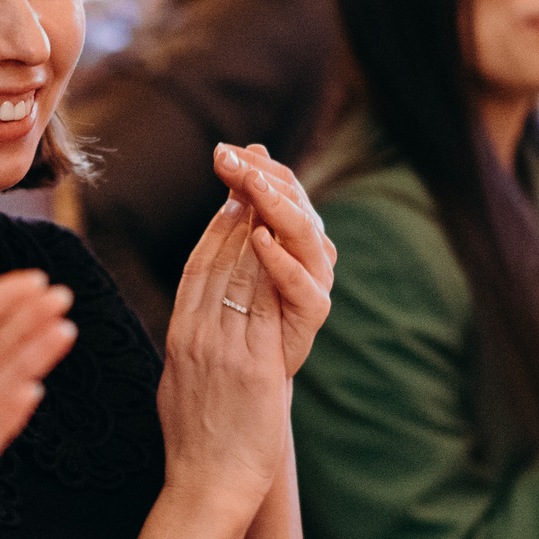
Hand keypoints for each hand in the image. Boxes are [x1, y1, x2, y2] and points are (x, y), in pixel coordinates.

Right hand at [158, 186, 293, 514]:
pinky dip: (269, 266)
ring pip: (240, 272)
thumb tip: (194, 325)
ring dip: (256, 227)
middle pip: (217, 260)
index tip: (232, 202)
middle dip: (237, 214)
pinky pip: (263, 304)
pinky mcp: (254, 367)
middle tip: (255, 179)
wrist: (205, 487)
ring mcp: (223, 350)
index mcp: (178, 339)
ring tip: (271, 196)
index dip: (214, 230)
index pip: (196, 270)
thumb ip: (190, 347)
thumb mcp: (179, 383)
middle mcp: (196, 336)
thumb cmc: (196, 445)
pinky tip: (279, 240)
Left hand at [212, 142, 332, 375]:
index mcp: (293, 233)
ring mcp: (316, 280)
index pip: (280, 186)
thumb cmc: (240, 324)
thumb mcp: (235, 262)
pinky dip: (280, 259)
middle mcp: (311, 251)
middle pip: (293, 203)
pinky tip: (259, 237)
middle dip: (260, 179)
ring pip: (302, 234)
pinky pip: (299, 282)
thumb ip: (242, 213)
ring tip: (249, 184)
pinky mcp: (313, 312)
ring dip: (274, 206)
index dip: (253, 167)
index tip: (221, 151)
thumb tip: (249, 156)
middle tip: (230, 161)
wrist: (246, 387)